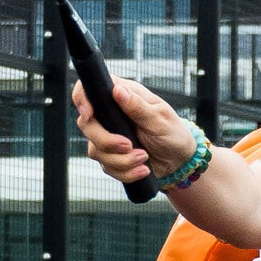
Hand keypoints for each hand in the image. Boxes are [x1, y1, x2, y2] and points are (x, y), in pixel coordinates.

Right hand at [73, 74, 193, 188]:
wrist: (179, 160)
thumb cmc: (173, 132)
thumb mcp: (159, 118)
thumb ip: (138, 106)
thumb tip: (118, 91)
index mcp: (122, 96)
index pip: (88, 89)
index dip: (81, 99)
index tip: (89, 114)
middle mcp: (110, 115)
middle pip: (86, 125)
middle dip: (106, 141)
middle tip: (128, 146)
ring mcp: (108, 136)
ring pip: (95, 150)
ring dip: (121, 160)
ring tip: (143, 158)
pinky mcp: (111, 156)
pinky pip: (107, 167)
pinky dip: (125, 172)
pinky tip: (142, 170)